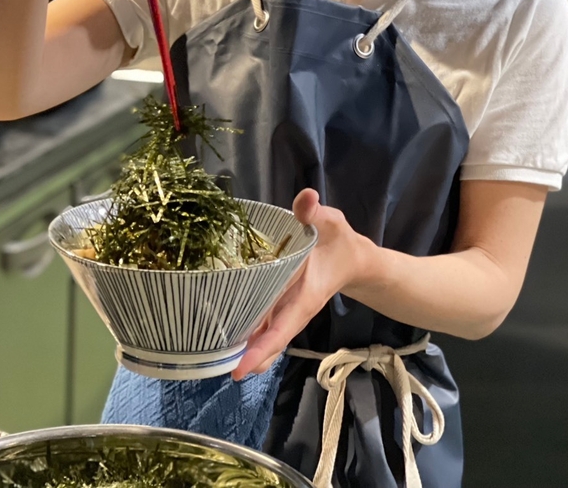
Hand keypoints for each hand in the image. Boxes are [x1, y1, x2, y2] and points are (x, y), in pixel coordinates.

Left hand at [231, 189, 369, 379]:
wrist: (353, 257)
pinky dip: (248, 331)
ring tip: (214, 358)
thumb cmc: (339, 241)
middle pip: (269, 341)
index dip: (262, 349)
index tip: (240, 369)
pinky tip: (224, 335)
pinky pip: (263, 322)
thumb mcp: (331, 223)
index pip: (281, 329)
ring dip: (244, 347)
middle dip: (247, 357)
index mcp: (305, 296)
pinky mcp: (281, 303)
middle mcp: (293, 309)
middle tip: (217, 370)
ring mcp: (286, 308)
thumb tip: (306, 197)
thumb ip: (315, 213)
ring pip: (265, 335)